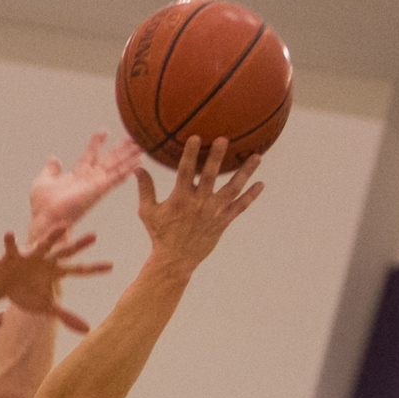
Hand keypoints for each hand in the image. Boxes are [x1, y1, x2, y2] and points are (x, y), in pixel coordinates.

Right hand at [0, 227, 111, 332]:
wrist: (0, 285)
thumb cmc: (25, 291)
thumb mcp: (46, 306)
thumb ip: (67, 316)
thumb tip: (88, 330)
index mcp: (56, 271)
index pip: (79, 270)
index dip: (94, 268)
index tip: (111, 266)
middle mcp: (46, 260)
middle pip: (66, 252)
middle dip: (79, 245)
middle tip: (94, 236)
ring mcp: (30, 256)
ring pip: (43, 244)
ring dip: (52, 236)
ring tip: (62, 227)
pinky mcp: (12, 255)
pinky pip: (11, 247)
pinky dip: (10, 241)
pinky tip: (9, 233)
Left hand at [29, 133, 142, 239]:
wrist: (45, 220)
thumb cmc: (43, 206)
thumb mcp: (45, 181)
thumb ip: (52, 170)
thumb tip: (54, 158)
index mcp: (77, 176)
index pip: (90, 155)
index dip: (97, 143)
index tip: (104, 131)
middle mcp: (89, 180)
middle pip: (109, 161)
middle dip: (121, 149)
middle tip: (133, 138)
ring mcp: (95, 185)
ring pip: (116, 167)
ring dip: (129, 157)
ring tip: (141, 146)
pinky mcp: (99, 190)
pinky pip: (116, 177)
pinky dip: (127, 169)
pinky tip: (138, 162)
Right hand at [134, 136, 262, 272]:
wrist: (176, 260)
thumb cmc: (160, 234)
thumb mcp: (147, 212)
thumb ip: (145, 189)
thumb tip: (137, 168)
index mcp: (180, 199)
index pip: (185, 172)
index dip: (190, 154)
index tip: (195, 137)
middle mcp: (198, 204)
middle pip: (209, 177)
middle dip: (216, 157)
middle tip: (224, 139)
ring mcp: (213, 213)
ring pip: (232, 189)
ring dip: (245, 173)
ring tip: (257, 157)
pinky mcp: (223, 222)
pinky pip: (240, 207)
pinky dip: (251, 196)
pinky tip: (261, 184)